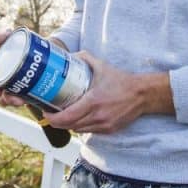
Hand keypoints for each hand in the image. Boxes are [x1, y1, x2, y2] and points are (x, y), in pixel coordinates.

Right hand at [0, 8, 25, 107]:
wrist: (48, 50)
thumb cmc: (28, 46)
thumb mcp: (17, 39)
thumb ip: (7, 36)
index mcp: (4, 71)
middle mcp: (12, 82)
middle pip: (4, 95)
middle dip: (6, 99)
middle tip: (12, 98)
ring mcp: (23, 88)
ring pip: (15, 100)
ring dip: (15, 102)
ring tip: (21, 101)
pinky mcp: (35, 92)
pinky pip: (29, 101)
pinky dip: (29, 102)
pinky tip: (32, 101)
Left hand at [44, 51, 172, 133]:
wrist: (142, 94)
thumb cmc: (122, 81)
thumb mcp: (102, 66)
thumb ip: (85, 58)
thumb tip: (71, 55)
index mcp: (93, 102)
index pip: (67, 117)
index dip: (53, 118)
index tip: (46, 112)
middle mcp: (97, 116)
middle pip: (69, 126)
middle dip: (57, 122)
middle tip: (50, 114)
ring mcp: (104, 125)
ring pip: (78, 130)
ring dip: (69, 125)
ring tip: (63, 116)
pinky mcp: (109, 130)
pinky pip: (89, 131)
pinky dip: (81, 126)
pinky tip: (79, 118)